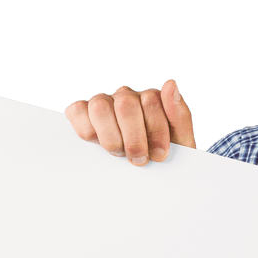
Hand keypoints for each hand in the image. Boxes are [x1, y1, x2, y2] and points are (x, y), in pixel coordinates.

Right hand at [64, 79, 195, 164]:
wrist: (146, 174)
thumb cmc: (161, 157)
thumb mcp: (180, 142)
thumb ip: (179, 114)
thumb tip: (170, 84)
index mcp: (151, 99)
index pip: (150, 100)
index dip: (155, 131)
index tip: (159, 155)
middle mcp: (127, 97)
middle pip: (126, 104)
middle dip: (134, 138)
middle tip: (139, 158)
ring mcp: (104, 103)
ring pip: (100, 106)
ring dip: (111, 137)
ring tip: (120, 153)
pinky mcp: (82, 113)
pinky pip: (77, 111)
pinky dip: (87, 130)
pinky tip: (99, 144)